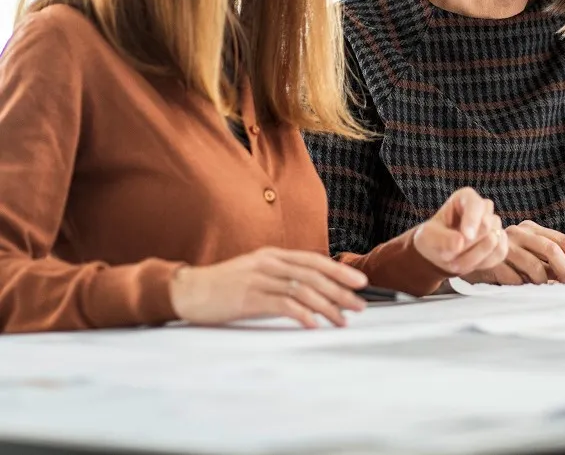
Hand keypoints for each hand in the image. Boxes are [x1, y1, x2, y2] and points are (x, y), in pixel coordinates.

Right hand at [168, 247, 367, 327]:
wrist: (188, 290)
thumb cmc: (223, 286)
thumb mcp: (255, 274)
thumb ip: (279, 277)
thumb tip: (310, 290)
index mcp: (273, 255)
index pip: (314, 260)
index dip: (339, 271)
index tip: (359, 283)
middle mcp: (270, 263)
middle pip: (314, 274)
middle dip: (341, 290)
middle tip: (360, 305)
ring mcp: (260, 278)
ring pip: (304, 289)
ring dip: (327, 306)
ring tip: (342, 320)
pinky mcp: (249, 297)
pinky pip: (283, 304)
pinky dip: (302, 314)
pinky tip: (314, 324)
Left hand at [412, 186, 508, 275]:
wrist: (441, 254)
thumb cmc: (433, 239)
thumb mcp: (428, 238)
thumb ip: (443, 239)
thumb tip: (460, 242)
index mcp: (465, 198)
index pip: (476, 205)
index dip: (472, 220)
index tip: (466, 236)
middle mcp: (483, 208)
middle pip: (487, 224)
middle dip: (469, 245)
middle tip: (450, 257)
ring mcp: (494, 224)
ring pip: (494, 241)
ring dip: (474, 257)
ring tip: (456, 263)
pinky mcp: (500, 241)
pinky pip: (500, 252)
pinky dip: (484, 262)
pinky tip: (470, 264)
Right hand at [464, 220, 564, 285]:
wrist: (469, 255)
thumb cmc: (506, 258)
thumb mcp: (528, 252)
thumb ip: (549, 261)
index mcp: (530, 228)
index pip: (560, 240)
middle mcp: (518, 232)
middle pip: (551, 250)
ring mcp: (505, 246)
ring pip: (535, 268)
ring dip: (544, 283)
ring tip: (542, 288)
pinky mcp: (493, 262)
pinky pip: (516, 280)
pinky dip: (524, 287)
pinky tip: (521, 287)